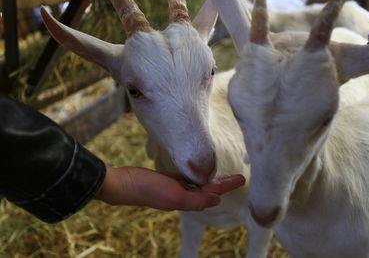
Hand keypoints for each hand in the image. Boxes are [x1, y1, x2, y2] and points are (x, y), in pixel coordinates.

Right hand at [95, 166, 245, 210]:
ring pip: (198, 184)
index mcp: (186, 200)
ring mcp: (173, 188)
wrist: (124, 183)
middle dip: (223, 183)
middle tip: (238, 177)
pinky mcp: (166, 179)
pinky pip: (185, 178)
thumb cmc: (148, 189)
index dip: (227, 185)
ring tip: (223, 176)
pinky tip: (199, 172)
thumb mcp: (174, 196)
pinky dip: (195, 176)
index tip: (241, 179)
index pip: (212, 193)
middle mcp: (182, 195)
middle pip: (207, 189)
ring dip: (211, 180)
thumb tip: (216, 200)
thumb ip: (196, 200)